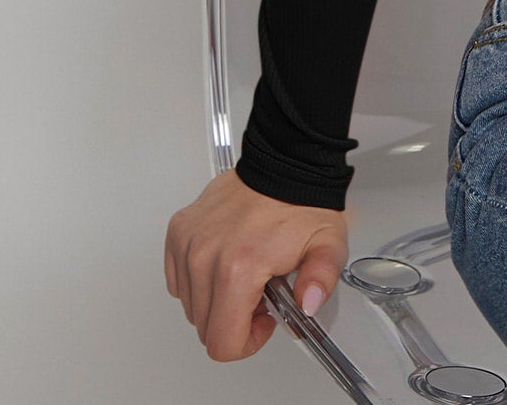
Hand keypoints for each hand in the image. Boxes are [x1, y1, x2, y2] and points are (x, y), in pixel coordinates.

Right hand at [164, 167, 347, 361]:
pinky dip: (199, 280)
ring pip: (191, 306)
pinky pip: (178, 280)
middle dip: (235, 320)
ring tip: (246, 273)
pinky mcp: (179, 231)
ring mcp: (188, 244)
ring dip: (217, 300)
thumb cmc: (302, 202)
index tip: (266, 318)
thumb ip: (321, 281)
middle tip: (261, 293)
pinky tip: (225, 262)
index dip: (248, 341)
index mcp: (239, 268)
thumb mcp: (328, 245)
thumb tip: (308, 305)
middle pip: (206, 328)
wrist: (285, 161)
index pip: (222, 343)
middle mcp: (205, 257)